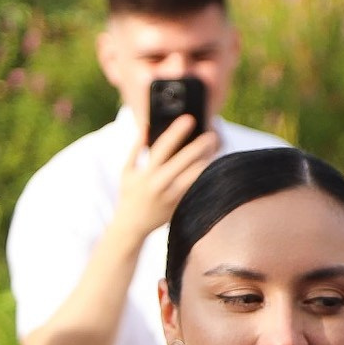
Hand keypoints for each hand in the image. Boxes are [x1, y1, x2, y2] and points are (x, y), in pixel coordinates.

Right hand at [109, 113, 216, 242]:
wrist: (132, 225)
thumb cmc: (129, 194)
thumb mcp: (127, 170)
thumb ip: (136, 148)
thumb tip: (146, 127)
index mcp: (147, 173)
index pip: (164, 147)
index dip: (177, 132)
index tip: (189, 119)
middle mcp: (160, 184)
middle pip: (185, 161)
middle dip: (199, 146)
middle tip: (212, 135)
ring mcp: (172, 196)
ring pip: (195, 176)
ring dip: (207, 162)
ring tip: (216, 150)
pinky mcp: (181, 205)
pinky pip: (196, 188)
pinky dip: (205, 176)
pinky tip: (213, 166)